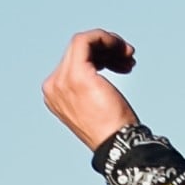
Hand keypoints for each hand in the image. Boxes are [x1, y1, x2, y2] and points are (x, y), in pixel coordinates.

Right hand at [43, 29, 142, 150]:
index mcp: (55, 94)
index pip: (74, 62)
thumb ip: (91, 83)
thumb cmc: (114, 131)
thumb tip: (105, 59)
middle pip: (78, 52)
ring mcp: (62, 80)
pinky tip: (123, 49)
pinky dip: (106, 38)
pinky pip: (86, 40)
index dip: (100, 57)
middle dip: (106, 49)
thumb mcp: (96, 103)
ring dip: (110, 43)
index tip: (123, 64)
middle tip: (129, 57)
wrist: (118, 146)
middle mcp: (54, 86)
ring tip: (130, 56)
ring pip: (82, 43)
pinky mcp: (77, 74)